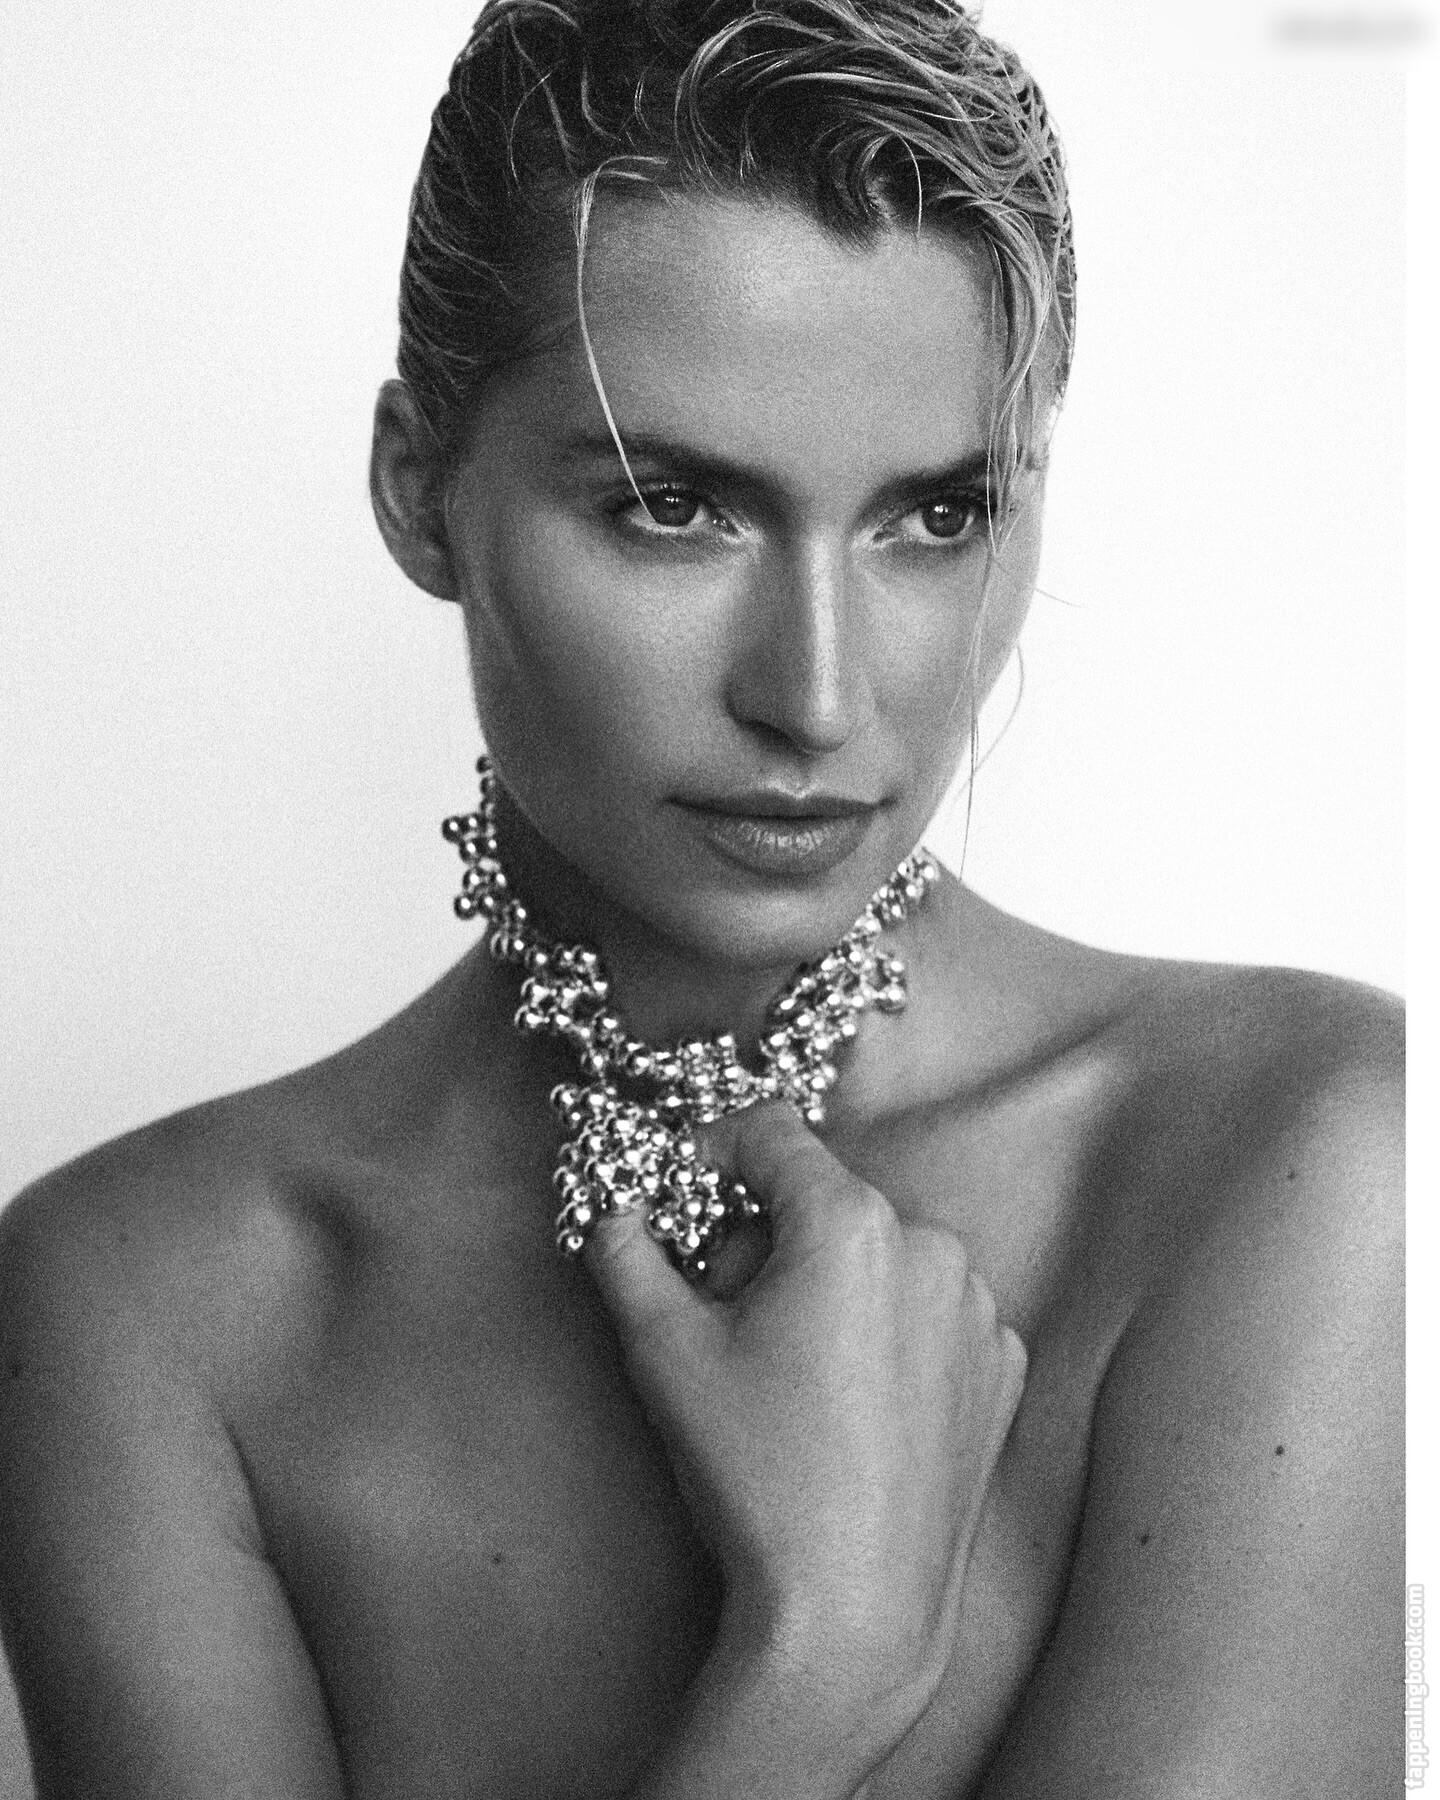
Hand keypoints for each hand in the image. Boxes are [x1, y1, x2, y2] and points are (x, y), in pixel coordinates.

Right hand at [584, 1102, 1026, 1727]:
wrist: (852, 1609)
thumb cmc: (757, 1474)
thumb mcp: (663, 1350)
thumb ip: (625, 1249)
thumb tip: (611, 1202)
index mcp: (851, 1222)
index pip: (769, 1133)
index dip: (709, 1155)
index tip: (678, 1205)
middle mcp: (932, 1244)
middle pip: (822, 1200)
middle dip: (764, 1237)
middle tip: (723, 1315)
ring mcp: (978, 1307)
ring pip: (879, 1254)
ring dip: (829, 1282)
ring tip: (791, 1372)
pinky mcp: (1002, 1365)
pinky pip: (929, 1310)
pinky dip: (886, 1330)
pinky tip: (852, 1402)